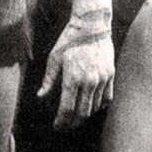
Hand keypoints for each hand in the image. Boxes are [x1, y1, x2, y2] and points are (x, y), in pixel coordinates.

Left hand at [38, 9, 113, 129]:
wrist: (91, 25)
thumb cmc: (69, 39)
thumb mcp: (54, 57)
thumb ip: (48, 80)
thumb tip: (40, 97)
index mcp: (73, 77)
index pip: (67, 108)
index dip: (62, 121)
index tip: (57, 126)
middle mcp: (89, 81)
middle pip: (82, 113)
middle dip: (72, 122)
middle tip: (65, 125)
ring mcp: (102, 79)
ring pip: (95, 108)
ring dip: (85, 115)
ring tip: (75, 117)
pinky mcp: (110, 75)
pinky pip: (107, 99)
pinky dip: (99, 106)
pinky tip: (90, 107)